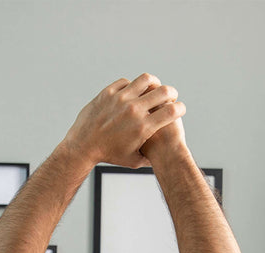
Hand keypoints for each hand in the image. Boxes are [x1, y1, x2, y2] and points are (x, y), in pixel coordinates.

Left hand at [62, 74, 184, 168]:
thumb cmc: (109, 155)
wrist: (83, 147)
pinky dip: (133, 85)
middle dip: (172, 92)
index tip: (180, 108)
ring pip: (146, 80)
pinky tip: (134, 91)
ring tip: (155, 87)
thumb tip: (163, 155)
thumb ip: (150, 156)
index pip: (172, 111)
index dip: (180, 108)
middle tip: (171, 95)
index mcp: (143, 127)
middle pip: (163, 92)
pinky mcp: (108, 92)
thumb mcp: (133, 160)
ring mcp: (120, 98)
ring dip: (154, 82)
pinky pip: (127, 82)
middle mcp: (133, 110)